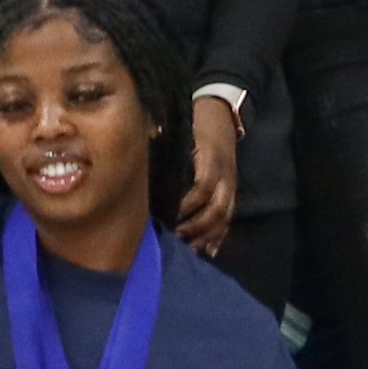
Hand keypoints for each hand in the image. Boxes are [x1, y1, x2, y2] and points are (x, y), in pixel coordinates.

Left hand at [175, 95, 243, 252]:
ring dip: (205, 237)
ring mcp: (231, 186)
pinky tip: (207, 251)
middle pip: (215, 210)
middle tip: (171, 238)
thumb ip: (163, 145)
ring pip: (223, 219)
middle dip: (194, 228)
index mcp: (211, 158)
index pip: (201, 188)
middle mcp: (225, 176)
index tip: (164, 217)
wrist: (221, 116)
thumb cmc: (195, 123)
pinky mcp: (233, 194)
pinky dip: (218, 238)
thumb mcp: (181, 130)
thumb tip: (134, 162)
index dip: (184, 206)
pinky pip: (229, 220)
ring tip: (185, 249)